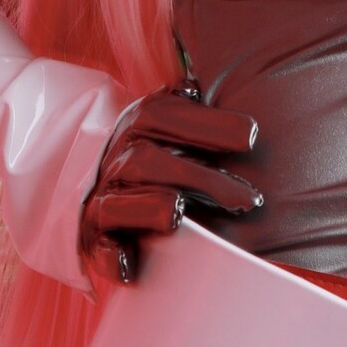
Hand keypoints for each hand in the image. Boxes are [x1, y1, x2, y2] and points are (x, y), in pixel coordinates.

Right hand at [78, 76, 261, 285]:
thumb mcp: (174, 120)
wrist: (97, 188)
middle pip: (149, 162)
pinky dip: (111, 257)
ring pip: (119, 202)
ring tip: (178, 212)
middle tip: (249, 200)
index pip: (165, 115)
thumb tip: (218, 80)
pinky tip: (129, 266)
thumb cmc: (159, 154)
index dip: (208, 125)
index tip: (252, 137)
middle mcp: (119, 159)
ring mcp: (103, 200)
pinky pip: (98, 248)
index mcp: (141, 125)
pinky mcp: (94, 240)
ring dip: (150, 207)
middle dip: (199, 179)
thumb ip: (197, 102)